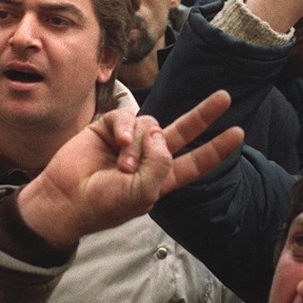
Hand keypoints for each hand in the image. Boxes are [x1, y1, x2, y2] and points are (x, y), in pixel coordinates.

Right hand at [15, 91, 244, 248]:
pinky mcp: (108, 129)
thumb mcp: (141, 194)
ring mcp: (129, 142)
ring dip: (138, 144)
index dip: (216, 149)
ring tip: (121, 165)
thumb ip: (160, 164)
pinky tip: (115, 143)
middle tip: (225, 97)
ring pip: (150, 125)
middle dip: (203, 114)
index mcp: (161, 178)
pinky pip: (127, 117)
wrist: (64, 199)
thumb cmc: (102, 205)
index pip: (195, 162)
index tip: (238, 133)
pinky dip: (124, 128)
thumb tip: (158, 132)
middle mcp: (149, 157)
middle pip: (183, 131)